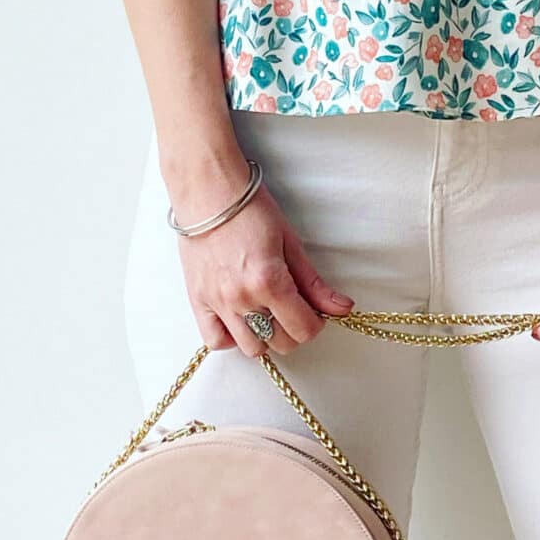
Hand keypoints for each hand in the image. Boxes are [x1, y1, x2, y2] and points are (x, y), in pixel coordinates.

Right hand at [175, 187, 355, 358]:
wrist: (208, 191)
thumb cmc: (249, 209)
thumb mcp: (290, 243)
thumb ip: (314, 283)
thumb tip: (341, 308)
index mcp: (270, 281)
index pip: (304, 329)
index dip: (316, 323)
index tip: (314, 312)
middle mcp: (243, 298)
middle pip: (281, 343)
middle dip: (294, 330)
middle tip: (292, 308)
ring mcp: (218, 302)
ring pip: (251, 348)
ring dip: (265, 337)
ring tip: (266, 314)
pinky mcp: (198, 300)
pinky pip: (215, 340)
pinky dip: (231, 338)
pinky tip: (240, 320)